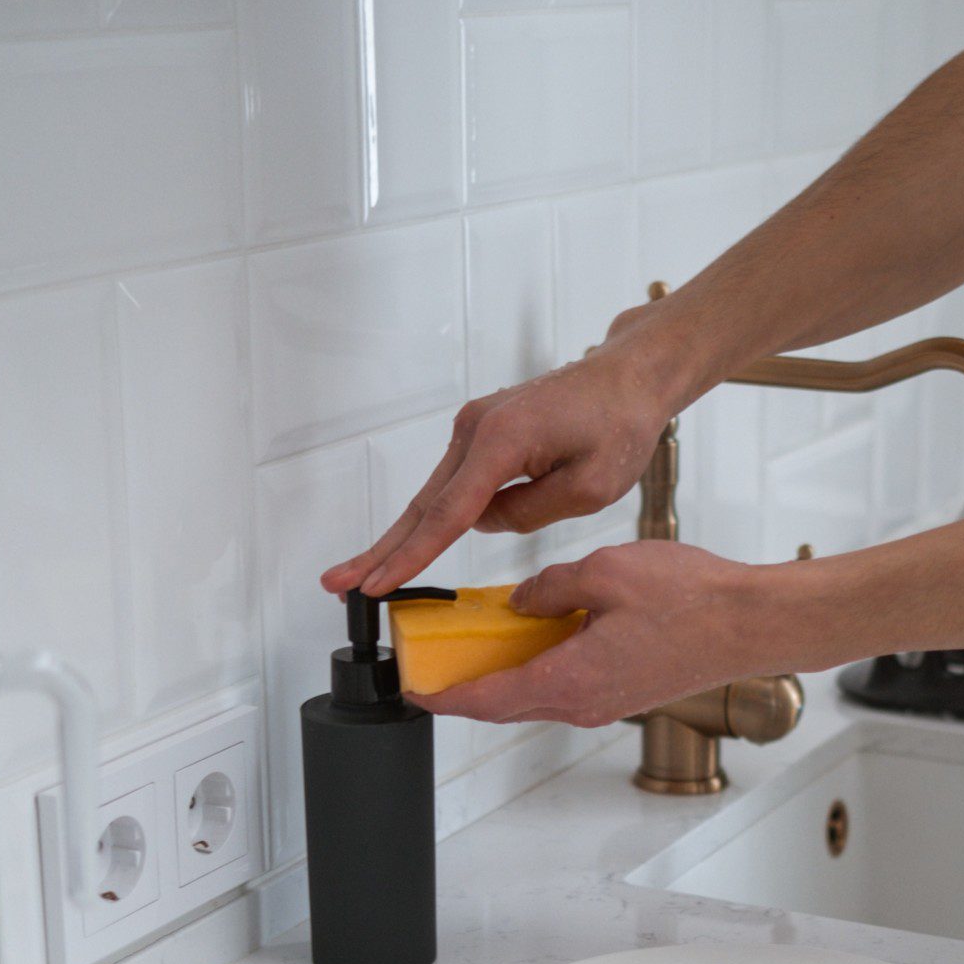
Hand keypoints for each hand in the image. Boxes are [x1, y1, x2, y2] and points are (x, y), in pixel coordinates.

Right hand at [322, 323, 682, 600]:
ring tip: (371, 575)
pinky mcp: (481, 433)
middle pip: (422, 505)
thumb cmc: (618, 425)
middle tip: (335, 583)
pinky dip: (435, 517)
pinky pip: (453, 485)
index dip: (410, 556)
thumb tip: (483, 521)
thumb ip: (529, 513)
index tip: (375, 586)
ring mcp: (474, 428)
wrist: (628, 378)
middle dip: (380, 550)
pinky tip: (416, 546)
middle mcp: (476, 429)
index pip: (448, 513)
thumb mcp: (590, 488)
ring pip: (433, 497)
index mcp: (502, 440)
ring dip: (404, 538)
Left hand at [413, 540, 784, 726]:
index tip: (413, 689)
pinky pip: (565, 685)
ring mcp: (605, 704)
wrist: (752, 623)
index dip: (442, 697)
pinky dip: (538, 666)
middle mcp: (582, 704)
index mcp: (569, 681)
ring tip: (478, 640)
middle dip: (465, 686)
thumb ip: (550, 588)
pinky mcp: (623, 693)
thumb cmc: (692, 600)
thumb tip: (522, 600)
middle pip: (505, 705)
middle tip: (435, 660)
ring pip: (535, 696)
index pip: (485, 701)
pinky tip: (536, 632)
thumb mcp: (604, 572)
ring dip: (503, 674)